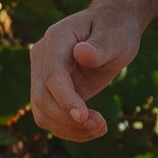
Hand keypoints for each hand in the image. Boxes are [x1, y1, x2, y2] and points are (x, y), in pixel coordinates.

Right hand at [30, 4, 140, 143]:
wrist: (111, 29)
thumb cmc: (115, 29)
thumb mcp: (116, 36)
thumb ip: (100, 46)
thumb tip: (81, 53)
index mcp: (56, 38)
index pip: (52, 74)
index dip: (65, 98)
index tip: (85, 117)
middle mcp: (43, 57)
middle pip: (41, 97)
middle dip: (68, 119)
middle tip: (101, 126)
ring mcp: (42, 75)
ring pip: (42, 113)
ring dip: (69, 128)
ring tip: (100, 128)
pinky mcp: (50, 91)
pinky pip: (51, 117)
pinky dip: (70, 129)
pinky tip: (93, 129)